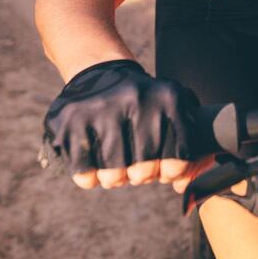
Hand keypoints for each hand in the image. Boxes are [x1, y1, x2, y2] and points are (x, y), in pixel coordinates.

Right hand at [43, 59, 201, 188]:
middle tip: (136, 168)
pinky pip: (84, 173)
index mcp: (168, 97)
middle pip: (144, 170)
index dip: (171, 171)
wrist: (100, 74)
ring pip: (113, 174)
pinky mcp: (70, 121)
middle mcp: (136, 99)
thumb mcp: (174, 106)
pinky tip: (95, 163)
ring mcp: (101, 108)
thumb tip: (182, 185)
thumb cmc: (145, 102)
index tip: (163, 170)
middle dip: (141, 175)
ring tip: (117, 166)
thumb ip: (187, 141)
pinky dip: (90, 177)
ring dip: (115, 178)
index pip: (178, 156)